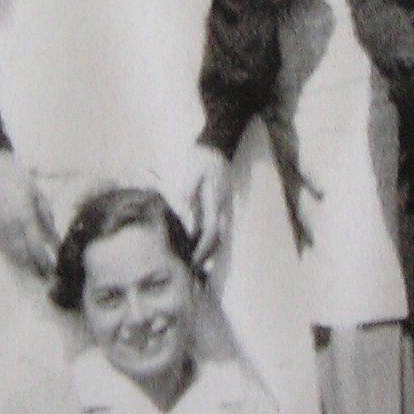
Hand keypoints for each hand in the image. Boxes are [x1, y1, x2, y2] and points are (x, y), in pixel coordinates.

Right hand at [0, 151, 56, 278]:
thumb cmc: (19, 178)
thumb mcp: (38, 195)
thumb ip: (46, 218)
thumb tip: (55, 240)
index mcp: (23, 215)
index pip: (35, 245)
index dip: (44, 260)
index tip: (52, 270)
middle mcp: (9, 224)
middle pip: (23, 254)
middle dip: (34, 267)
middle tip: (46, 276)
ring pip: (10, 253)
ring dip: (23, 264)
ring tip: (34, 272)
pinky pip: (2, 246)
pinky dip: (11, 255)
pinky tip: (20, 260)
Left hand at [186, 146, 232, 269]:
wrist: (217, 144)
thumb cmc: (201, 158)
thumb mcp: (193, 174)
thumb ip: (189, 195)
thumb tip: (188, 217)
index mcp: (216, 199)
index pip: (212, 230)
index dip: (204, 247)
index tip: (194, 260)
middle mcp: (224, 205)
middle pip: (219, 237)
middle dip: (208, 254)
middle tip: (195, 268)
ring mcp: (225, 205)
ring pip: (221, 233)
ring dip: (211, 248)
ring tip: (199, 263)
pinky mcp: (222, 204)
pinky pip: (219, 225)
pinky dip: (212, 238)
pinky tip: (202, 245)